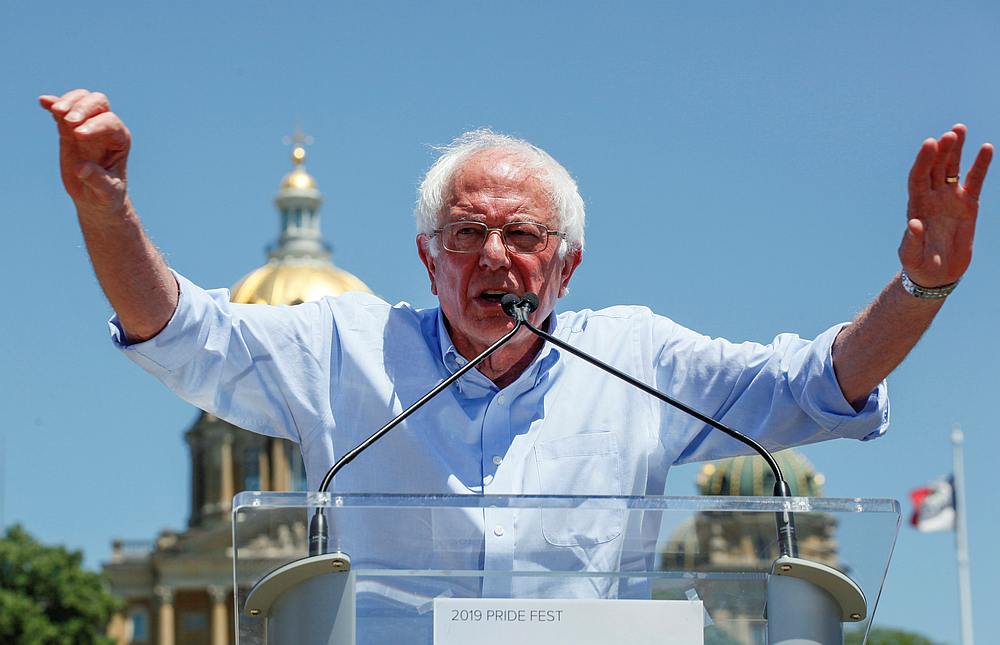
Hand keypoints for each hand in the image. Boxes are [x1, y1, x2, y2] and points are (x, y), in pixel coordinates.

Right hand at [39, 89, 131, 214]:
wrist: (95, 197)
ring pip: (80, 100)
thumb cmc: (106, 195)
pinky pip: (61, 112)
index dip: (95, 125)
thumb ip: (97, 180)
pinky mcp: (68, 129)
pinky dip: (52, 104)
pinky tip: (43, 102)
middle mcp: (105, 128)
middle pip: (98, 102)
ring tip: (56, 112)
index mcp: (119, 140)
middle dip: (82, 107)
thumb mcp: (105, 192)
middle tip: (68, 121)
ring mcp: (86, 125)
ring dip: (68, 101)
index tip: (79, 135)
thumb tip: (81, 168)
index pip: (110, 121)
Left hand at [899, 124, 992, 287]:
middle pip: (935, 168)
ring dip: (956, 150)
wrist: (937, 274)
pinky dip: (980, 165)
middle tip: (950, 133)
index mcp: (916, 206)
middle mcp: (932, 198)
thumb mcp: (912, 256)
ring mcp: (950, 199)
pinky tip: (986, 148)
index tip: (930, 143)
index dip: (923, 160)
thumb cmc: (919, 265)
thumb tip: (913, 223)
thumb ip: (911, 241)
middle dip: (941, 150)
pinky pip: (975, 181)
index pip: (918, 178)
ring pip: (952, 169)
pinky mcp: (968, 205)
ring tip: (959, 129)